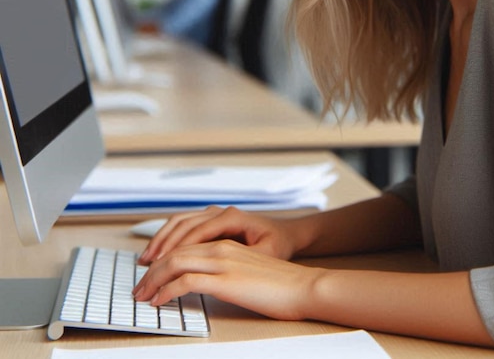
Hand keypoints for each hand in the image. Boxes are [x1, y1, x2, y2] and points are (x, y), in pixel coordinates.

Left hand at [133, 239, 319, 320]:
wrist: (303, 287)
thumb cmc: (280, 284)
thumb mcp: (248, 271)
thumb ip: (227, 271)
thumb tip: (206, 283)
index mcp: (226, 245)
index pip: (184, 247)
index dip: (161, 260)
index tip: (149, 276)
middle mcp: (221, 248)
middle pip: (174, 252)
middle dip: (150, 271)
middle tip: (138, 288)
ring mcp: (223, 262)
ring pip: (174, 263)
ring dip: (152, 280)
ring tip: (142, 296)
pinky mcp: (225, 280)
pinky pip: (185, 282)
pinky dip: (166, 291)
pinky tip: (159, 302)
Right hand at [138, 206, 296, 264]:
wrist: (288, 234)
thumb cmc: (278, 244)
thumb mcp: (266, 254)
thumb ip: (243, 259)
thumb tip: (219, 268)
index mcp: (232, 217)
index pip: (195, 232)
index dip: (175, 251)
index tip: (159, 267)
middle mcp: (220, 211)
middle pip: (182, 224)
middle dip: (161, 246)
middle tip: (145, 269)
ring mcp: (215, 214)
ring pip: (180, 222)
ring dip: (161, 240)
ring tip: (146, 260)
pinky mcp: (212, 222)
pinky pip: (184, 226)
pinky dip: (168, 238)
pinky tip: (158, 253)